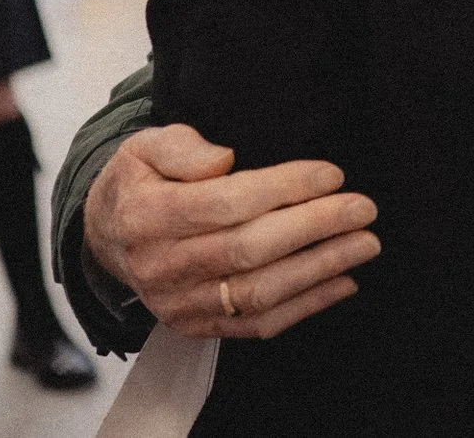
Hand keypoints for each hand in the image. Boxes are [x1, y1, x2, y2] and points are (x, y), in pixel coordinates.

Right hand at [85, 124, 379, 340]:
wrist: (107, 237)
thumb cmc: (141, 182)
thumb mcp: (146, 146)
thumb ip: (183, 146)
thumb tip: (224, 160)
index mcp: (147, 215)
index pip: (226, 203)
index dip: (284, 188)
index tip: (332, 173)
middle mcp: (160, 266)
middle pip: (249, 250)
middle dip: (315, 227)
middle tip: (364, 208)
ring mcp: (178, 303)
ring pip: (259, 292)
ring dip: (321, 269)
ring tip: (365, 244)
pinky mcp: (196, 326)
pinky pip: (257, 324)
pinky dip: (306, 306)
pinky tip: (344, 281)